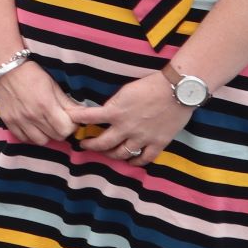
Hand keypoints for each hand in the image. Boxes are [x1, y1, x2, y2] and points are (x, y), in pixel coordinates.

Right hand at [0, 60, 81, 147]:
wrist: (6, 69)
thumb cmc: (32, 75)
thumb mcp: (53, 86)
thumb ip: (68, 103)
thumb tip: (83, 115)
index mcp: (46, 105)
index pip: (66, 130)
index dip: (71, 126)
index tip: (69, 120)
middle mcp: (32, 116)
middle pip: (56, 137)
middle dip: (61, 130)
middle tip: (58, 121)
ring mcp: (19, 120)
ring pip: (40, 141)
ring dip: (46, 135)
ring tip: (45, 125)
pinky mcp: (8, 122)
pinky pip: (23, 139)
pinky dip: (30, 136)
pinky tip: (32, 127)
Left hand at [71, 73, 193, 165]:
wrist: (178, 91)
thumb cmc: (151, 86)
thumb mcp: (125, 91)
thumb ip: (114, 104)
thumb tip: (104, 112)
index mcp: (116, 112)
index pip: (88, 117)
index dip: (76, 119)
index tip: (70, 120)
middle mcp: (126, 128)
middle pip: (102, 143)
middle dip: (90, 145)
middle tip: (84, 145)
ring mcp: (142, 138)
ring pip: (121, 153)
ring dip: (110, 154)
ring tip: (105, 153)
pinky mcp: (158, 143)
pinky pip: (144, 158)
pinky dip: (136, 161)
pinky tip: (130, 161)